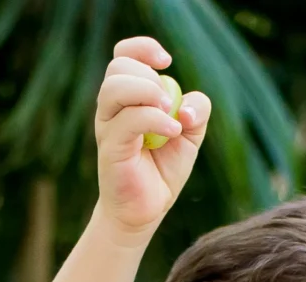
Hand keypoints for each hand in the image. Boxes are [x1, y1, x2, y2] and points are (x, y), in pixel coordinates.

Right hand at [94, 37, 210, 238]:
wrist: (146, 210)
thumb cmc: (163, 169)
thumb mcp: (190, 134)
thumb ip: (197, 110)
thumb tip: (187, 107)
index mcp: (127, 97)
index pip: (122, 55)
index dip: (142, 48)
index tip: (166, 61)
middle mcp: (111, 108)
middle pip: (118, 67)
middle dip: (149, 75)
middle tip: (169, 101)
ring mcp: (107, 127)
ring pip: (115, 87)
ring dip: (148, 92)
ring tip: (171, 114)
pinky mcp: (110, 147)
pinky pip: (128, 120)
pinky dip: (156, 119)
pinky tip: (173, 132)